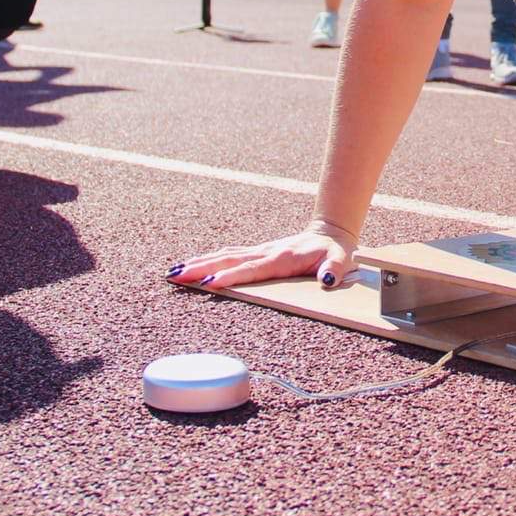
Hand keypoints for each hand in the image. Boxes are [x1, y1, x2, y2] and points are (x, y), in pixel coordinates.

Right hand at [168, 222, 359, 290]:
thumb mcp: (341, 260)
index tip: (210, 282)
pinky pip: (228, 255)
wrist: (329, 233)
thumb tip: (327, 280)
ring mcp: (258, 251)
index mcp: (281, 258)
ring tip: (173, 273)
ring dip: (198, 263)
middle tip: (176, 277)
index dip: (231, 276)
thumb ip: (335, 269)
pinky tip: (191, 266)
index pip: (252, 269)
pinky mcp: (255, 252)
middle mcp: (265, 252)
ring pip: (223, 256)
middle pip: (227, 259)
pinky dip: (208, 260)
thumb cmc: (334, 251)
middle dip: (201, 268)